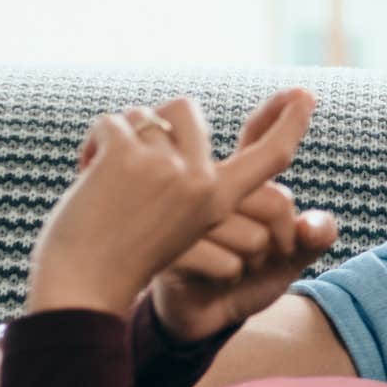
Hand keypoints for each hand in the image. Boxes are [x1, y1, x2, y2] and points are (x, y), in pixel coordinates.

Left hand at [27, 94, 306, 317]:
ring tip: (103, 177)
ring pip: (143, 114)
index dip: (289, 124)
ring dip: (118, 137)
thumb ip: (185, 185)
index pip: (269, 155)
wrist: (82, 290)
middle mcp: (201, 180)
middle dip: (154, 122)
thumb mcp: (174, 227)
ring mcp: (165, 166)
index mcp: (219, 200)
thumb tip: (164, 125)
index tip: (304, 96)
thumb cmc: (121, 261)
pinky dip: (90, 145)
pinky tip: (85, 175)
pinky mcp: (127, 157)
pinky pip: (109, 122)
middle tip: (129, 161)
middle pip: (187, 108)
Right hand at [150, 90, 337, 344]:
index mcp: (236, 180)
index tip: (302, 94)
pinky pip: (227, 264)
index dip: (279, 116)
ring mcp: (189, 218)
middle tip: (273, 252)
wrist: (198, 315)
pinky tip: (215, 279)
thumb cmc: (246, 274)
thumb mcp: (290, 255)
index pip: (258, 139)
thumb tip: (318, 227)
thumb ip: (314, 235)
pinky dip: (232, 279)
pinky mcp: (172, 249)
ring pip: (254, 237)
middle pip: (275, 200)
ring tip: (236, 266)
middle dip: (285, 236)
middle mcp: (211, 190)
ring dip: (257, 262)